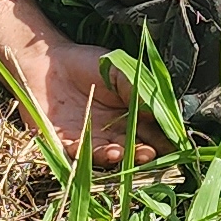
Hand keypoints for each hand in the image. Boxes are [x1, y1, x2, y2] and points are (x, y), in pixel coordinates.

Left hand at [38, 36, 158, 168]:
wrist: (44, 62)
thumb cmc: (84, 63)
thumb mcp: (116, 69)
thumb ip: (135, 87)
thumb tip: (156, 110)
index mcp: (129, 115)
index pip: (152, 131)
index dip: (164, 138)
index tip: (176, 144)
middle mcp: (112, 132)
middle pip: (134, 149)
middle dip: (146, 155)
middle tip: (155, 155)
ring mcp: (91, 140)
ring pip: (111, 156)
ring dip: (122, 158)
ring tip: (130, 154)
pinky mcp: (66, 144)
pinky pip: (81, 155)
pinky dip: (94, 156)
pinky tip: (109, 151)